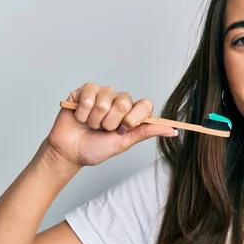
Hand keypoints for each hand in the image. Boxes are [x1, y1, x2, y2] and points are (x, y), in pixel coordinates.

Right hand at [43, 83, 176, 168]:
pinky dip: (83, 113)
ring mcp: (102, 93)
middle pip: (125, 102)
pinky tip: (80, 118)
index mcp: (132, 111)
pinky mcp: (84, 91)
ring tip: (91, 125)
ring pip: (105, 101)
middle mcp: (119, 100)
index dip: (134, 118)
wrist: (70, 152)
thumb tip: (173, 130)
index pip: (145, 104)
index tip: (124, 129)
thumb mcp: (124, 142)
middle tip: (104, 129)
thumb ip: (146, 132)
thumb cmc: (96, 148)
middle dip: (111, 122)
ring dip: (96, 120)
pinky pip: (89, 97)